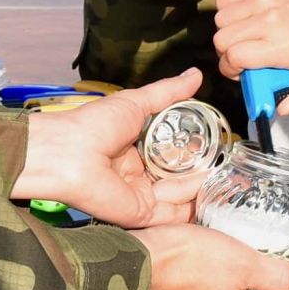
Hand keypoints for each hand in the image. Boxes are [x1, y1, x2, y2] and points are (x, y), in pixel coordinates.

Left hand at [12, 71, 205, 228]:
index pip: (171, 155)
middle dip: (198, 172)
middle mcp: (136, 175)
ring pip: (178, 197)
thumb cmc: (92, 126)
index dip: (192, 151)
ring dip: (197, 188)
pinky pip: (170, 214)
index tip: (213, 144)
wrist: (67, 153)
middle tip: (220, 163)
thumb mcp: (136, 103)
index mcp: (133, 151)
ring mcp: (139, 195)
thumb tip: (196, 75)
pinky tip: (204, 192)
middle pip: (177, 178)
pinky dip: (188, 206)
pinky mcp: (139, 214)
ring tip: (218, 176)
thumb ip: (168, 93)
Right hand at [212, 0, 288, 114]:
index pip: (235, 58)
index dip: (231, 68)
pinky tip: (242, 17)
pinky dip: (227, 11)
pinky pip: (224, 1)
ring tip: (243, 34)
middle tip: (241, 54)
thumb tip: (282, 110)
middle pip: (221, 40)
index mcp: (281, 46)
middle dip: (226, 52)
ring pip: (220, 21)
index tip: (241, 70)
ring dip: (227, 31)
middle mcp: (268, 21)